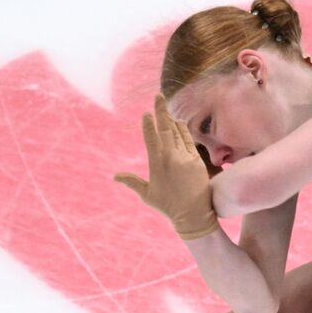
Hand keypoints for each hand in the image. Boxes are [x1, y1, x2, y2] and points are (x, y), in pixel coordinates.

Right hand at [113, 93, 220, 239]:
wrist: (194, 216)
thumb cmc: (168, 207)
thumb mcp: (148, 195)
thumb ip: (132, 182)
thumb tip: (115, 176)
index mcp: (157, 165)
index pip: (152, 140)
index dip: (148, 126)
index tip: (146, 114)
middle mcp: (172, 159)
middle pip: (165, 130)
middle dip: (161, 112)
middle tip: (158, 96)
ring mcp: (186, 158)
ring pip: (177, 133)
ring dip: (171, 120)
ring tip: (166, 109)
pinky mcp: (196, 161)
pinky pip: (188, 141)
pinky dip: (183, 131)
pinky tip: (179, 123)